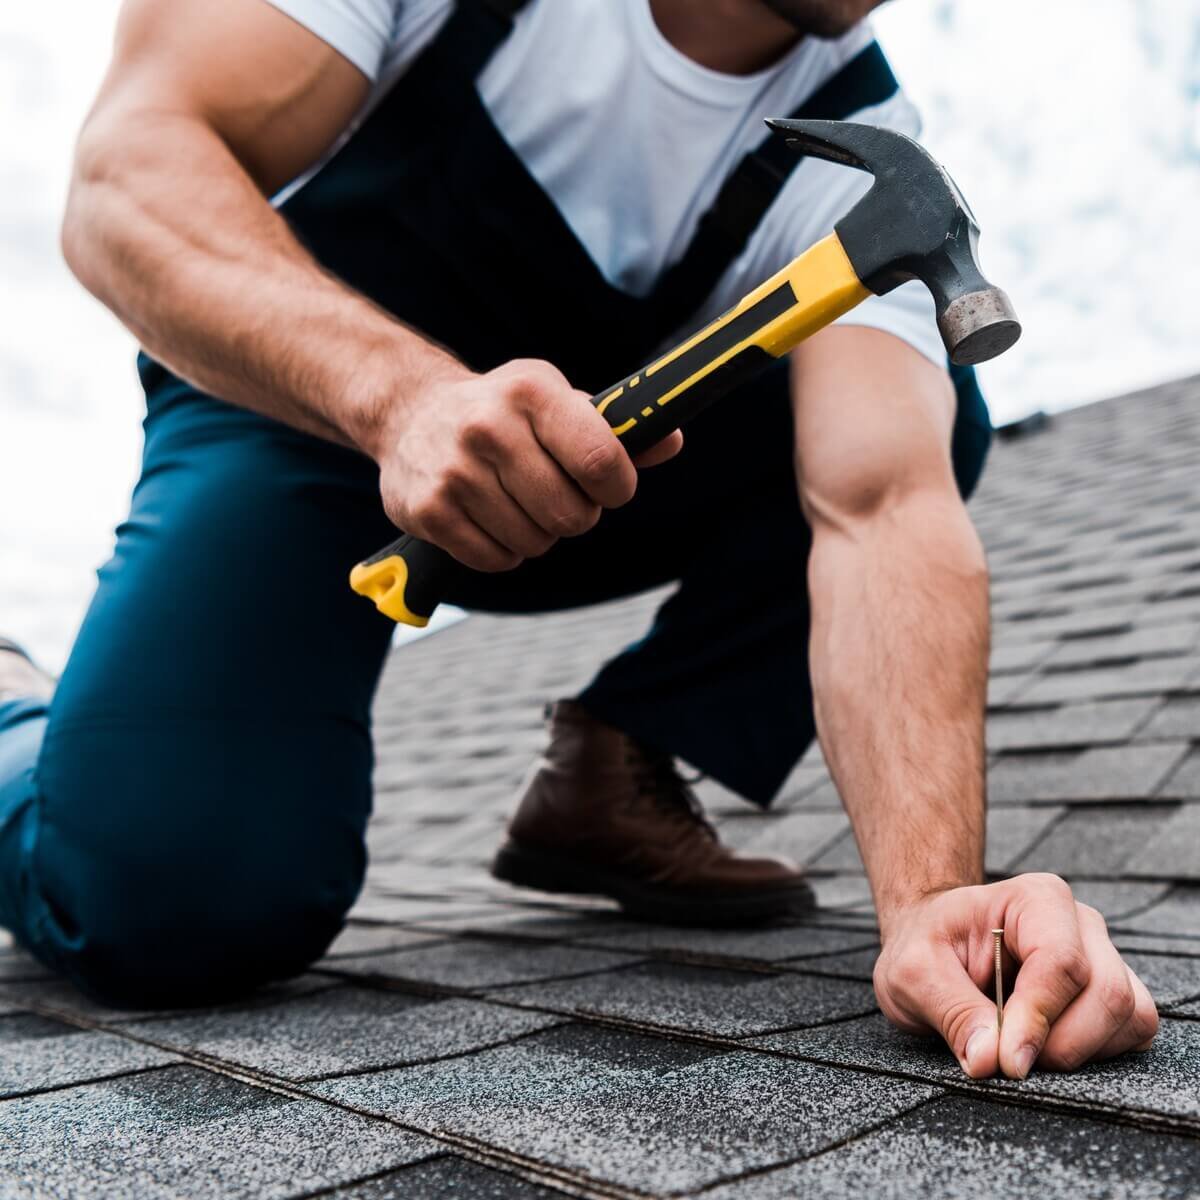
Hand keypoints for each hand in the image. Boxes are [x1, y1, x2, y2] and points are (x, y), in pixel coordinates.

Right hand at [372, 358, 681, 570]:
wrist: (410, 415)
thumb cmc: (503, 413)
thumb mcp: (558, 403)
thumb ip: (615, 428)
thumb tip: (671, 441)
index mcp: (531, 391)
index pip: (600, 461)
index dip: (617, 487)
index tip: (609, 486)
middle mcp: (489, 426)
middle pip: (571, 514)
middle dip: (575, 515)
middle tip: (554, 494)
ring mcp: (455, 471)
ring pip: (535, 542)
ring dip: (537, 533)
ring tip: (515, 501)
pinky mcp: (429, 511)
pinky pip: (496, 560)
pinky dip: (502, 551)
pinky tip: (488, 519)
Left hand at [873, 873, 1158, 1078]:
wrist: (934, 944)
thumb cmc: (926, 947)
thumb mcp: (914, 973)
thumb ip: (952, 1012)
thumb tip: (990, 1061)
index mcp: (1035, 899)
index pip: (1061, 963)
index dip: (1039, 1019)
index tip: (1008, 1062)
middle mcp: (1081, 924)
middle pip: (1106, 994)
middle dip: (1060, 1043)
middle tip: (1008, 1059)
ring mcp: (1104, 957)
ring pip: (1128, 1015)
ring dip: (1080, 1052)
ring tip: (1022, 1048)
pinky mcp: (1113, 994)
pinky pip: (1133, 1032)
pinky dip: (1097, 1054)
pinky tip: (1048, 1048)